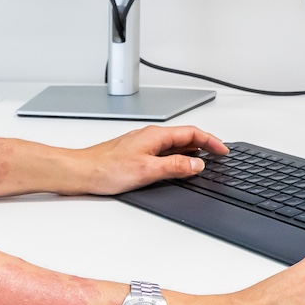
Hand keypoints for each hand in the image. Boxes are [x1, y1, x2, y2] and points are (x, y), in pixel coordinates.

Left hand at [67, 124, 227, 195]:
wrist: (81, 171)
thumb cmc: (106, 169)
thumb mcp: (148, 170)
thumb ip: (175, 166)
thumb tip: (197, 164)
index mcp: (156, 135)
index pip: (192, 132)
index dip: (211, 140)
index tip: (223, 150)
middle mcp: (150, 136)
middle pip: (185, 135)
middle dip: (205, 143)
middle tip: (218, 154)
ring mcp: (143, 143)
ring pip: (174, 143)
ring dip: (192, 149)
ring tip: (204, 159)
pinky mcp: (136, 152)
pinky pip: (164, 150)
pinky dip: (178, 155)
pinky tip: (177, 165)